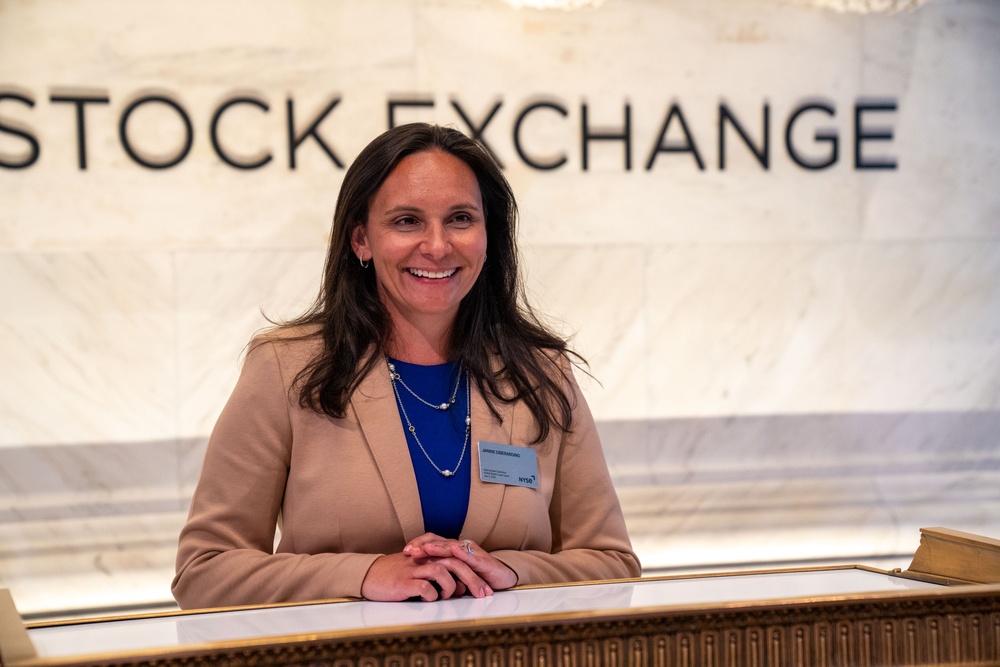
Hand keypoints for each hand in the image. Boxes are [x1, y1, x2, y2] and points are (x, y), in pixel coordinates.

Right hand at [360, 549, 490, 601]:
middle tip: (483, 594)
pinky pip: (424, 586)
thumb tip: (459, 587)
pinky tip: (431, 599)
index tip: (485, 588)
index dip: (473, 573)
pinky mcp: (404, 581)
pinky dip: (432, 594)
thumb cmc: (396, 575)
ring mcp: (414, 569)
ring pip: (442, 571)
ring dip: (451, 587)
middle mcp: (424, 558)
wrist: (370, 575)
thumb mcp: (420, 570)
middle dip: (472, 580)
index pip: (457, 559)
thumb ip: (439, 575)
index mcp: (430, 555)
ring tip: (450, 596)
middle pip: (455, 563)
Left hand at [404, 534, 517, 591]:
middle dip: (423, 546)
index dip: (418, 544)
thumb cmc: (475, 575)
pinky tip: (454, 551)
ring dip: (438, 548)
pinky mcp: (483, 560)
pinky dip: (462, 553)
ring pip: (452, 547)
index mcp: (451, 548)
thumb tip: (418, 577)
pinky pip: (471, 556)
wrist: (501, 577)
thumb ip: (438, 572)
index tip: (404, 552)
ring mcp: (471, 552)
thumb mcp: (452, 574)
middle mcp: (460, 546)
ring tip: (426, 549)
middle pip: (438, 542)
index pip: (431, 542)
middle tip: (410, 551)